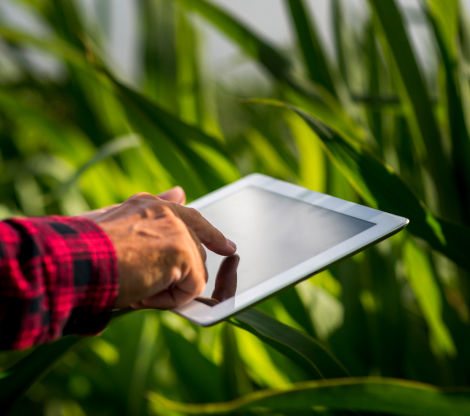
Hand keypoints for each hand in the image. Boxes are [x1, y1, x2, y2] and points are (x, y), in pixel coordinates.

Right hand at [79, 188, 235, 308]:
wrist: (70, 261)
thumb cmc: (84, 251)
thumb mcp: (115, 227)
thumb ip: (152, 210)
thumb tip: (179, 191)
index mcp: (151, 205)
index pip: (191, 218)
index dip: (211, 235)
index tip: (228, 248)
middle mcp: (167, 212)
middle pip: (194, 252)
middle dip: (176, 274)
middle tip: (138, 283)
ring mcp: (177, 230)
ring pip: (193, 272)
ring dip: (168, 287)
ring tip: (134, 284)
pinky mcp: (182, 252)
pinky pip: (192, 287)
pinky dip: (170, 299)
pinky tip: (143, 291)